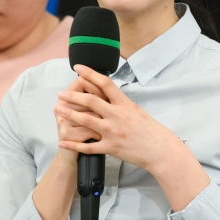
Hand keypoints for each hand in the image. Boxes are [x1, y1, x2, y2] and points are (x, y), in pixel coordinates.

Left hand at [57, 65, 207, 210]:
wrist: (160, 150)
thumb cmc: (151, 130)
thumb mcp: (137, 111)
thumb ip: (121, 103)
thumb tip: (107, 94)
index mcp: (125, 104)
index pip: (105, 84)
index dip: (90, 74)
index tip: (78, 68)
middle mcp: (118, 116)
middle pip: (91, 101)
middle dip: (73, 95)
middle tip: (61, 93)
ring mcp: (113, 132)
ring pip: (86, 120)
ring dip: (69, 114)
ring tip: (58, 110)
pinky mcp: (111, 147)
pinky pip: (88, 146)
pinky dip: (73, 144)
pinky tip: (62, 141)